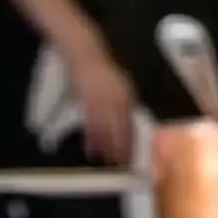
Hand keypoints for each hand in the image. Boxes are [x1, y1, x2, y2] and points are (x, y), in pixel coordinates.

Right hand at [69, 46, 137, 163]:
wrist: (85, 54)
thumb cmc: (101, 72)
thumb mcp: (120, 86)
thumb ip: (125, 104)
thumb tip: (129, 123)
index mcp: (128, 96)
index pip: (132, 124)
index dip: (132, 141)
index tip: (132, 155)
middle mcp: (118, 99)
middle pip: (122, 130)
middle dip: (122, 148)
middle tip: (121, 164)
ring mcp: (102, 100)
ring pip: (107, 130)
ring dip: (107, 147)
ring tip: (107, 161)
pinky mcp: (87, 100)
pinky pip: (91, 125)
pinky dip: (93, 138)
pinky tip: (92, 148)